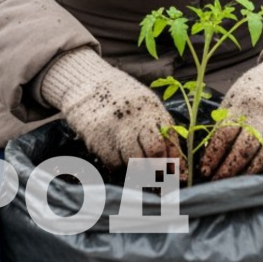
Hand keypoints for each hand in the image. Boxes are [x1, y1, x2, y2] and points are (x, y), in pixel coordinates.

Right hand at [39, 47, 181, 170]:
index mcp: (152, 109)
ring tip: (140, 171)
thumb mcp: (145, 104)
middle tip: (159, 178)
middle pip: (155, 151)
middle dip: (159, 169)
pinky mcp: (99, 140)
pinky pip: (115, 164)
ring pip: (136, 162)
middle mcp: (136, 119)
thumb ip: (159, 127)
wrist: (86, 83)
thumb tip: (175, 160)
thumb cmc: (121, 97)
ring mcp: (117, 130)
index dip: (175, 160)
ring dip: (141, 172)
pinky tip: (119, 160)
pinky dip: (120, 167)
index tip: (175, 174)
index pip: (170, 139)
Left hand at [199, 49, 262, 179]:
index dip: (213, 155)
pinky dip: (262, 168)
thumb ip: (223, 124)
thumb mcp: (234, 101)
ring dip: (245, 174)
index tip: (205, 169)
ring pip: (262, 158)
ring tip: (233, 183)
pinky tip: (251, 173)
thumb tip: (208, 153)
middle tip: (216, 180)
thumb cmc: (252, 96)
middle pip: (243, 150)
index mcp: (243, 108)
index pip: (225, 135)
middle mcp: (262, 120)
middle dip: (228, 169)